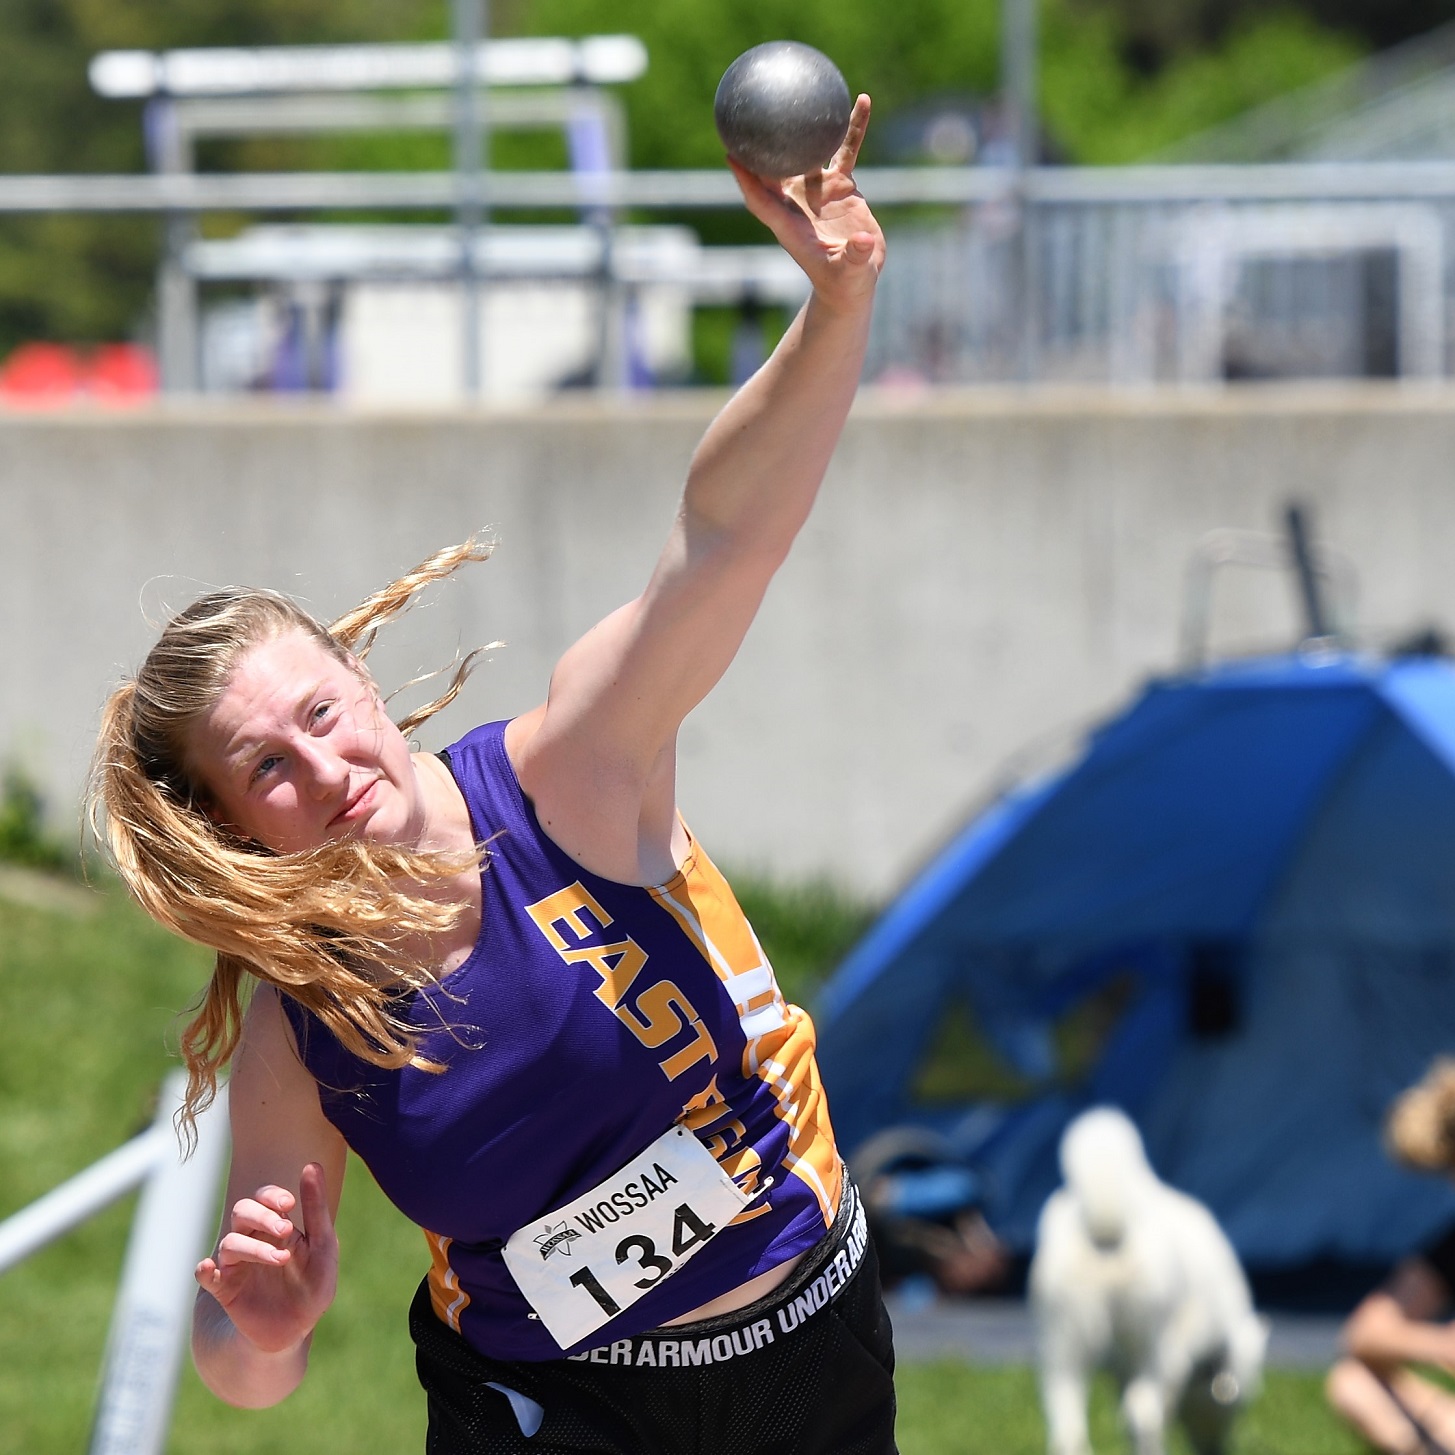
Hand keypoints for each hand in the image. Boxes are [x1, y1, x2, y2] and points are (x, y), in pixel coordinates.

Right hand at [195, 1162, 338, 1354]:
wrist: (297, 1330)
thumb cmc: (313, 1284)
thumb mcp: (323, 1245)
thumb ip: (317, 1208)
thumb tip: (313, 1165)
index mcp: (277, 1225)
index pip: (264, 1196)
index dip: (272, 1195)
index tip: (288, 1204)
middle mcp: (253, 1239)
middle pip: (242, 1211)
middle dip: (262, 1216)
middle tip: (286, 1230)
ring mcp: (236, 1264)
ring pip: (230, 1242)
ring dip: (253, 1247)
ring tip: (281, 1258)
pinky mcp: (224, 1289)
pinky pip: (205, 1275)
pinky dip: (205, 1269)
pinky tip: (209, 1268)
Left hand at [728, 95, 884, 314]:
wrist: (855, 281)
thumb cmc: (845, 283)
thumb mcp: (849, 272)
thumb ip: (854, 257)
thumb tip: (862, 242)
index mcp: (790, 223)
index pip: (760, 198)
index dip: (745, 178)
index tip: (730, 153)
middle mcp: (798, 202)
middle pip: (773, 167)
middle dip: (761, 141)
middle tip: (752, 107)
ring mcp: (819, 190)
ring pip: (809, 150)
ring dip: (808, 124)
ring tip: (811, 90)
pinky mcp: (842, 185)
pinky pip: (846, 150)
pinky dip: (852, 128)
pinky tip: (861, 101)